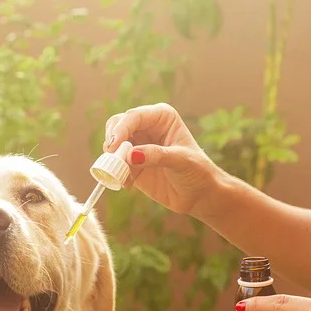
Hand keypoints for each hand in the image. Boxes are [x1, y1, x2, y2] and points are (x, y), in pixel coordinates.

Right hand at [103, 103, 223, 217]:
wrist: (199, 194)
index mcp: (161, 117)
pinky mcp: (131, 164)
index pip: (135, 116)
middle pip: (117, 124)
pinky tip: (127, 184)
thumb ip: (157, 155)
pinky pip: (115, 165)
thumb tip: (131, 155)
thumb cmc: (197, 171)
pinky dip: (116, 173)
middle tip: (111, 156)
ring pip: (112, 144)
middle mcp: (146, 127)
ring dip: (112, 159)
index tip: (114, 145)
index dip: (122, 128)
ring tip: (122, 174)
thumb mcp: (181, 161)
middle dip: (112, 140)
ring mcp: (137, 145)